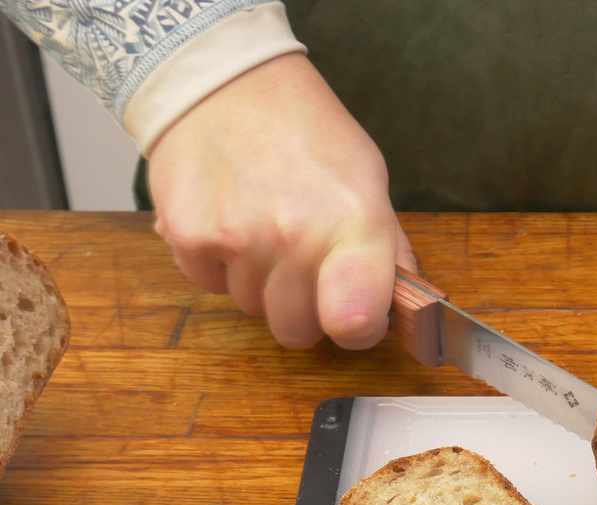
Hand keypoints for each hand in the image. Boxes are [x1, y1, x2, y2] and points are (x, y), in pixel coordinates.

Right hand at [148, 54, 415, 349]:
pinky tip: (229, 220)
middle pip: (297, 330)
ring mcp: (235, 239)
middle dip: (305, 310)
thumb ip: (388, 249)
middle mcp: (293, 236)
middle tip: (305, 263)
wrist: (220, 81)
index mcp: (352, 223)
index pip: (355, 322)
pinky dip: (220, 265)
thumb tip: (409, 304)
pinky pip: (210, 286)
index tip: (358, 317)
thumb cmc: (305, 131)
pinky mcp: (187, 237)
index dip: (359, 331)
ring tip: (264, 228)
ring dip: (261, 284)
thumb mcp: (367, 179)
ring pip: (253, 309)